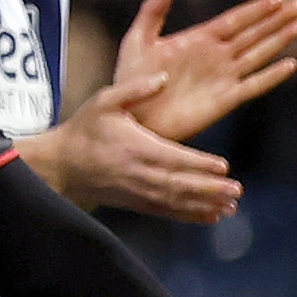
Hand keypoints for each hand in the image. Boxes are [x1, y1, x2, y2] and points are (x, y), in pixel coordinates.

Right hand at [25, 0, 244, 222]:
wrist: (61, 165)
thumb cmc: (84, 130)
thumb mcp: (104, 102)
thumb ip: (135, 90)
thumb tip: (164, 78)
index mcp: (136, 147)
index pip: (173, 158)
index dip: (199, 164)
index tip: (223, 166)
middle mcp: (141, 173)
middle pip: (180, 184)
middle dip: (210, 189)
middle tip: (236, 190)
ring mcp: (140, 192)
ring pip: (178, 201)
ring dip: (206, 205)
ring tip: (231, 206)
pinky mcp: (138, 203)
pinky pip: (168, 212)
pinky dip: (191, 216)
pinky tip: (212, 217)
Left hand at [110, 0, 296, 145]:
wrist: (134, 118)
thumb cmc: (131, 79)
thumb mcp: (137, 39)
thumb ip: (153, 11)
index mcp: (199, 39)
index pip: (236, 19)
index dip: (257, 9)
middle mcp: (217, 56)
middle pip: (255, 33)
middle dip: (279, 18)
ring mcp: (224, 77)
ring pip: (260, 54)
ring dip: (281, 40)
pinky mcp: (226, 100)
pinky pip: (254, 85)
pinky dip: (273, 76)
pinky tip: (290, 64)